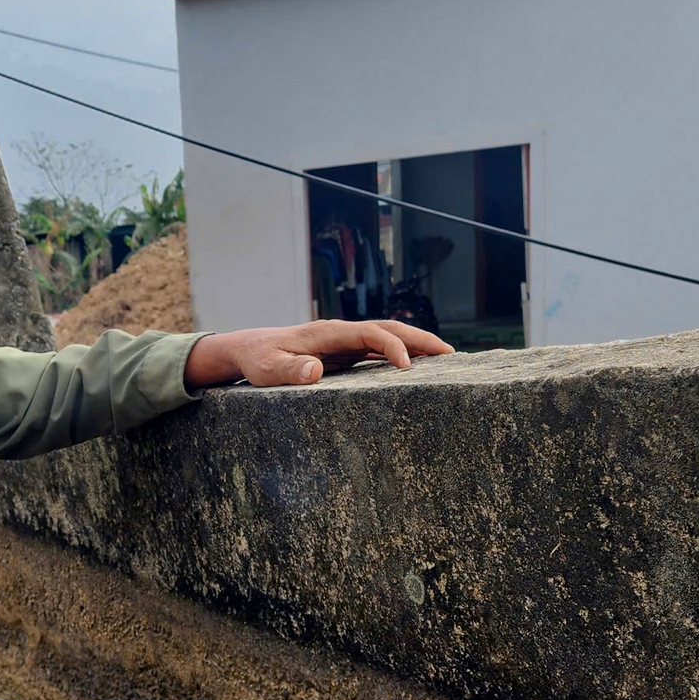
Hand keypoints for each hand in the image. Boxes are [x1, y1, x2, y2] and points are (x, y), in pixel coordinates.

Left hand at [183, 320, 452, 389]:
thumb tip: (315, 371)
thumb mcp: (268, 369)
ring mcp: (345, 342)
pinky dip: (401, 356)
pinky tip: (417, 370)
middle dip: (419, 339)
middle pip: (388, 328)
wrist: (249, 349)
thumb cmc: (258, 360)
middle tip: (449, 355)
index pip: (370, 332)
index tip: (406, 366)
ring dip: (416, 345)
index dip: (391, 346)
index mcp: (328, 333)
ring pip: (388, 337)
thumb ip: (289, 370)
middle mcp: (342, 333)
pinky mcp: (345, 353)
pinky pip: (378, 351)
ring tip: (445, 360)